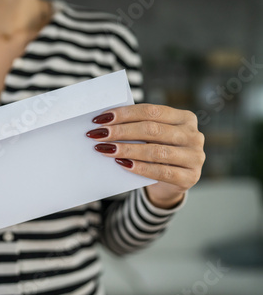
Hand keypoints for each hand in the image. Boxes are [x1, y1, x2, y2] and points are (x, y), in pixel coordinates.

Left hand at [87, 104, 205, 208]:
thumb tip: (106, 122)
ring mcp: (195, 157)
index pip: (151, 111)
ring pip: (156, 151)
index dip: (124, 114)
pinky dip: (140, 167)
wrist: (172, 183)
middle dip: (121, 131)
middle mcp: (193, 135)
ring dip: (127, 149)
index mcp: (185, 118)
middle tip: (99, 134)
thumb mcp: (152, 137)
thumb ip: (139, 127)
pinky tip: (122, 164)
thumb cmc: (157, 152)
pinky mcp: (190, 177)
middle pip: (152, 130)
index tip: (101, 118)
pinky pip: (161, 172)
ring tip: (106, 149)